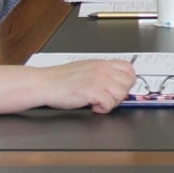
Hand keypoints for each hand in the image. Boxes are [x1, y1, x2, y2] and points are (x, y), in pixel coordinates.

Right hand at [0, 60, 135, 114]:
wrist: (44, 84)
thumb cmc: (60, 79)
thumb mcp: (85, 68)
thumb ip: (101, 73)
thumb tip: (115, 82)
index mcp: (101, 63)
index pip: (128, 69)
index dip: (127, 81)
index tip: (120, 89)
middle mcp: (102, 70)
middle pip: (128, 83)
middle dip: (120, 94)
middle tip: (107, 98)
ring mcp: (98, 79)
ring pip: (121, 94)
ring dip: (112, 102)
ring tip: (98, 102)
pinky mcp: (92, 91)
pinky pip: (109, 104)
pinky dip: (103, 109)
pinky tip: (93, 106)